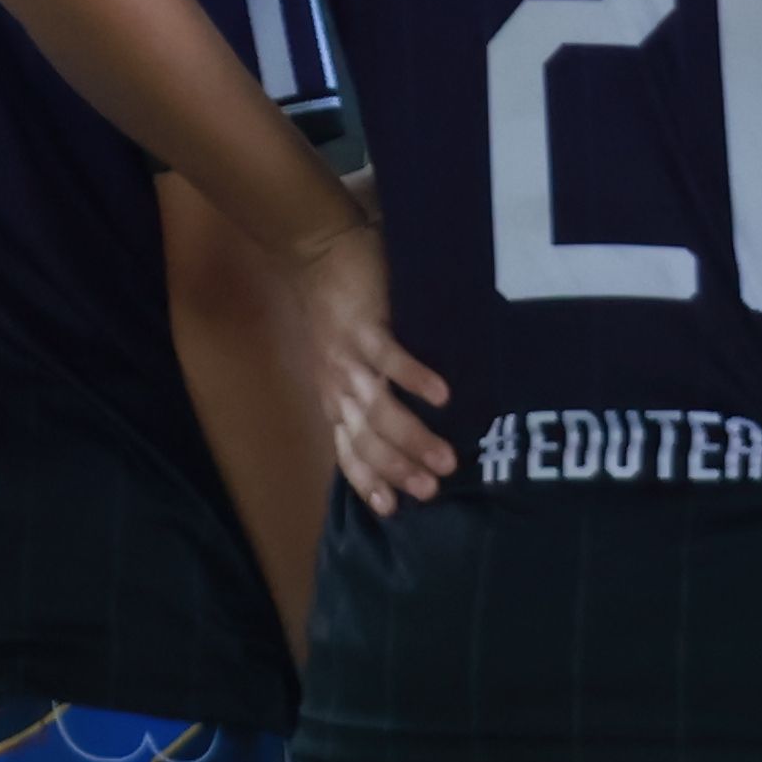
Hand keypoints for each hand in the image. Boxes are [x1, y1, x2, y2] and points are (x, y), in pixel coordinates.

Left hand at [265, 212, 454, 518]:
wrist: (315, 253)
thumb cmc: (336, 308)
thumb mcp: (339, 361)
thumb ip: (362, 392)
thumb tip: (399, 425)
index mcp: (334, 397)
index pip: (349, 451)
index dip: (369, 481)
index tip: (395, 509)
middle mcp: (339, 386)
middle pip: (368, 439)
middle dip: (399, 469)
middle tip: (433, 490)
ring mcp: (351, 358)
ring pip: (381, 410)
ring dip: (413, 438)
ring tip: (447, 458)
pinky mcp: (367, 326)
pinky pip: (392, 359)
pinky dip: (415, 380)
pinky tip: (442, 397)